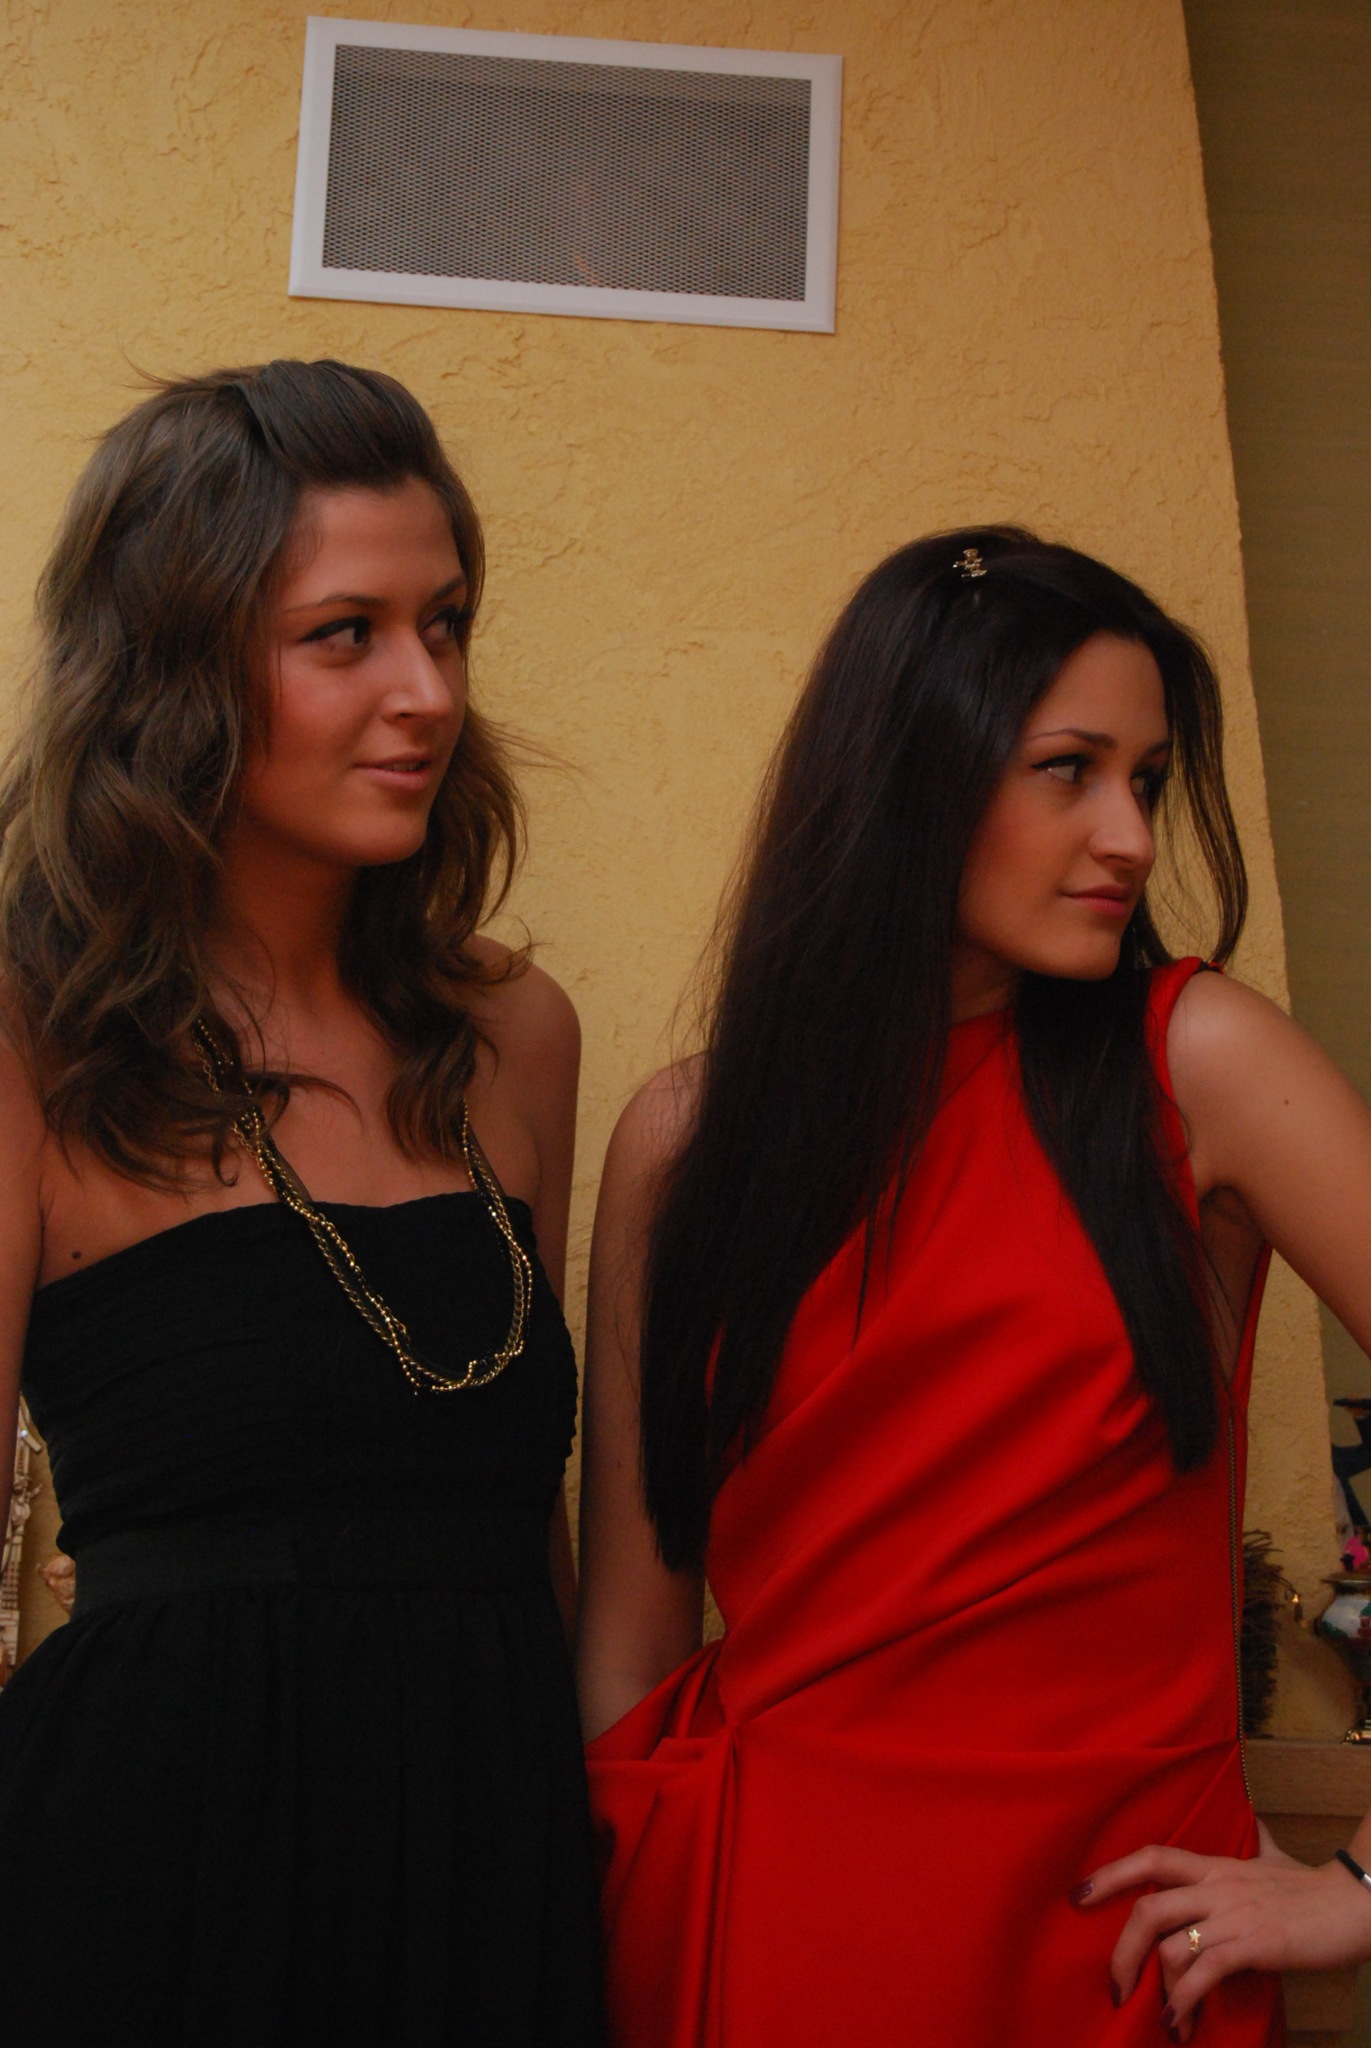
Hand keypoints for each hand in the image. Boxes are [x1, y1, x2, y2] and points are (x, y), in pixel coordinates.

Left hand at [1073, 1821, 1370, 2040]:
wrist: (1355, 1902)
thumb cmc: (1314, 1886)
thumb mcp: (1275, 1859)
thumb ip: (1256, 1844)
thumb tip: (1254, 1824)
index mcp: (1216, 1866)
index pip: (1152, 1857)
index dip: (1111, 1873)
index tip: (1078, 1895)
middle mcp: (1217, 1885)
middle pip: (1148, 1906)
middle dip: (1120, 1949)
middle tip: (1113, 1984)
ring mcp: (1234, 1914)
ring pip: (1171, 1942)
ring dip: (1156, 1985)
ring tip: (1156, 2015)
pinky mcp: (1256, 1943)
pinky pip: (1206, 1970)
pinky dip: (1185, 1999)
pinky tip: (1179, 2022)